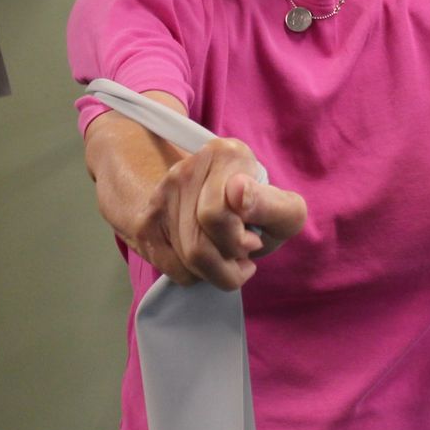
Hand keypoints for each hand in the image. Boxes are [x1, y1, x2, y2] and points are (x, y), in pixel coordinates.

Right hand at [130, 137, 307, 290]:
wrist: (215, 201)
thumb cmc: (258, 211)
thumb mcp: (283, 211)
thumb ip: (273, 204)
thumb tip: (237, 192)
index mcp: (226, 155)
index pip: (215, 215)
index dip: (240, 241)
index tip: (252, 237)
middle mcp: (186, 169)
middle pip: (198, 247)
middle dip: (229, 262)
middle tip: (243, 250)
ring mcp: (161, 195)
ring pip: (186, 261)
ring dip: (215, 270)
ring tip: (227, 252)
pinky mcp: (145, 223)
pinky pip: (175, 270)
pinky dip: (197, 274)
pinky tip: (209, 255)